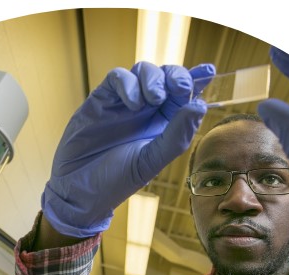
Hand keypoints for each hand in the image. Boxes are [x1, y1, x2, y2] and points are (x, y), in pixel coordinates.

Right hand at [42, 61, 214, 237]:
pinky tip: (132, 103)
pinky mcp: (102, 99)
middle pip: (167, 77)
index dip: (197, 80)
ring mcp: (124, 103)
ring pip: (143, 71)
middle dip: (176, 76)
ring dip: (153, 79)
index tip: (209, 72)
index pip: (185, 97)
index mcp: (165, 125)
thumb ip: (176, 135)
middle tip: (179, 89)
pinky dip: (128, 83)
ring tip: (153, 98)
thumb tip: (199, 105)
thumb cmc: (116, 180)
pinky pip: (118, 78)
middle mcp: (147, 111)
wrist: (79, 189)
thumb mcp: (151, 162)